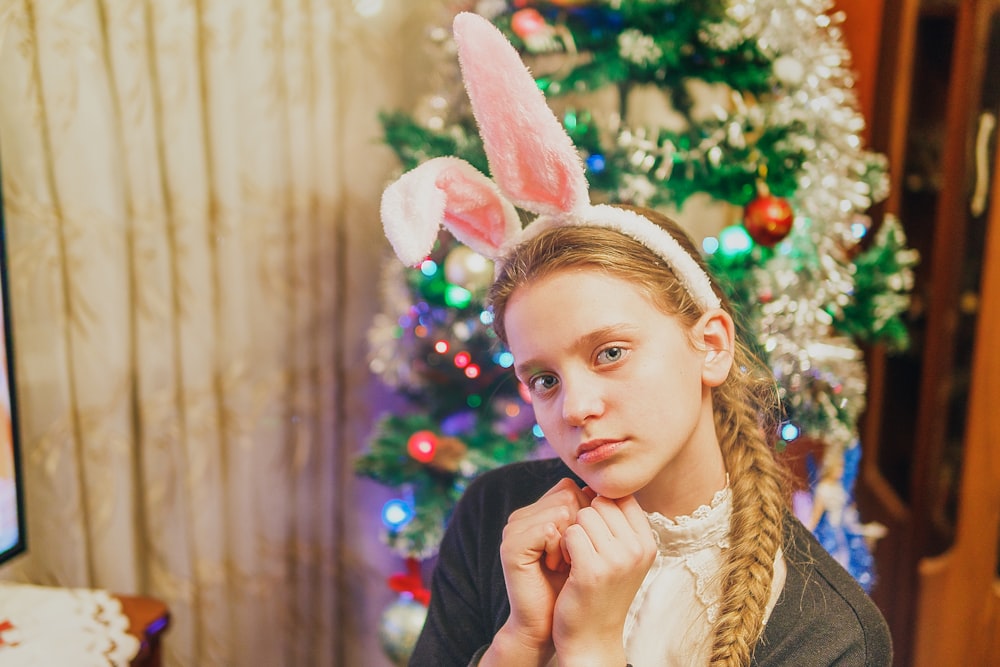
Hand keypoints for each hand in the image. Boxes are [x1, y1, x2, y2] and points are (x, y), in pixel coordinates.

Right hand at [483, 478, 593, 665]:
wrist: (548, 624)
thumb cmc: (571, 587)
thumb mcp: (584, 547)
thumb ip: (588, 519)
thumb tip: (605, 492)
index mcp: (536, 513)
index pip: (569, 488)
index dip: (587, 513)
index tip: (585, 546)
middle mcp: (522, 516)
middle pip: (567, 494)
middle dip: (581, 525)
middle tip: (574, 556)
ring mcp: (514, 529)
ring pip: (561, 509)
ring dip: (572, 538)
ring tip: (565, 563)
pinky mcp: (511, 546)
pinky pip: (548, 528)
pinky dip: (559, 548)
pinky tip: (555, 566)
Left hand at [552, 494, 656, 663]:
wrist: (591, 638)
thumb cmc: (601, 591)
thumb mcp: (621, 556)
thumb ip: (616, 523)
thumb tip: (594, 486)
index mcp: (647, 542)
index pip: (621, 497)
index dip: (599, 507)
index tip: (593, 532)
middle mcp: (638, 549)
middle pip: (600, 502)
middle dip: (584, 519)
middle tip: (581, 546)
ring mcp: (617, 560)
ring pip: (583, 515)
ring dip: (572, 532)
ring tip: (574, 557)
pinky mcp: (592, 570)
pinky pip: (570, 533)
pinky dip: (561, 545)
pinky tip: (565, 565)